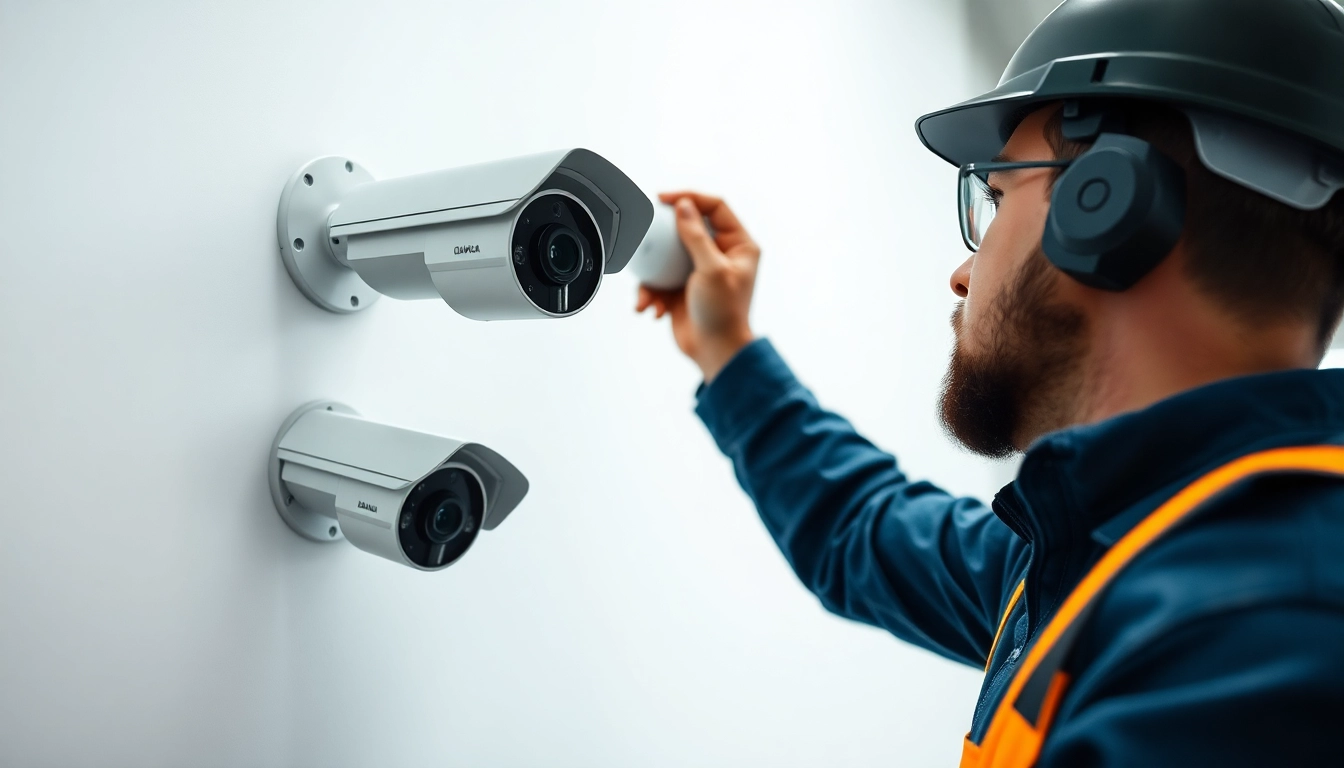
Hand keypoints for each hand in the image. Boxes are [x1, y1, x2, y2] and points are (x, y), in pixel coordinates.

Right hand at [636, 192, 759, 383]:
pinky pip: (658, 280)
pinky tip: (650, 308)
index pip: (715, 207)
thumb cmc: (723, 314)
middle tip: (643, 226)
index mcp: (739, 245)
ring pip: (667, 255)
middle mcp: (720, 254)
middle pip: (687, 227)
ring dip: (652, 274)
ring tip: (647, 293)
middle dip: (662, 232)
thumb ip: (696, 236)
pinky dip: (651, 293)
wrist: (716, 352)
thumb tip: (683, 205)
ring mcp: (698, 271)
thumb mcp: (711, 270)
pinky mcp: (680, 288)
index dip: (690, 197)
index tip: (664, 198)